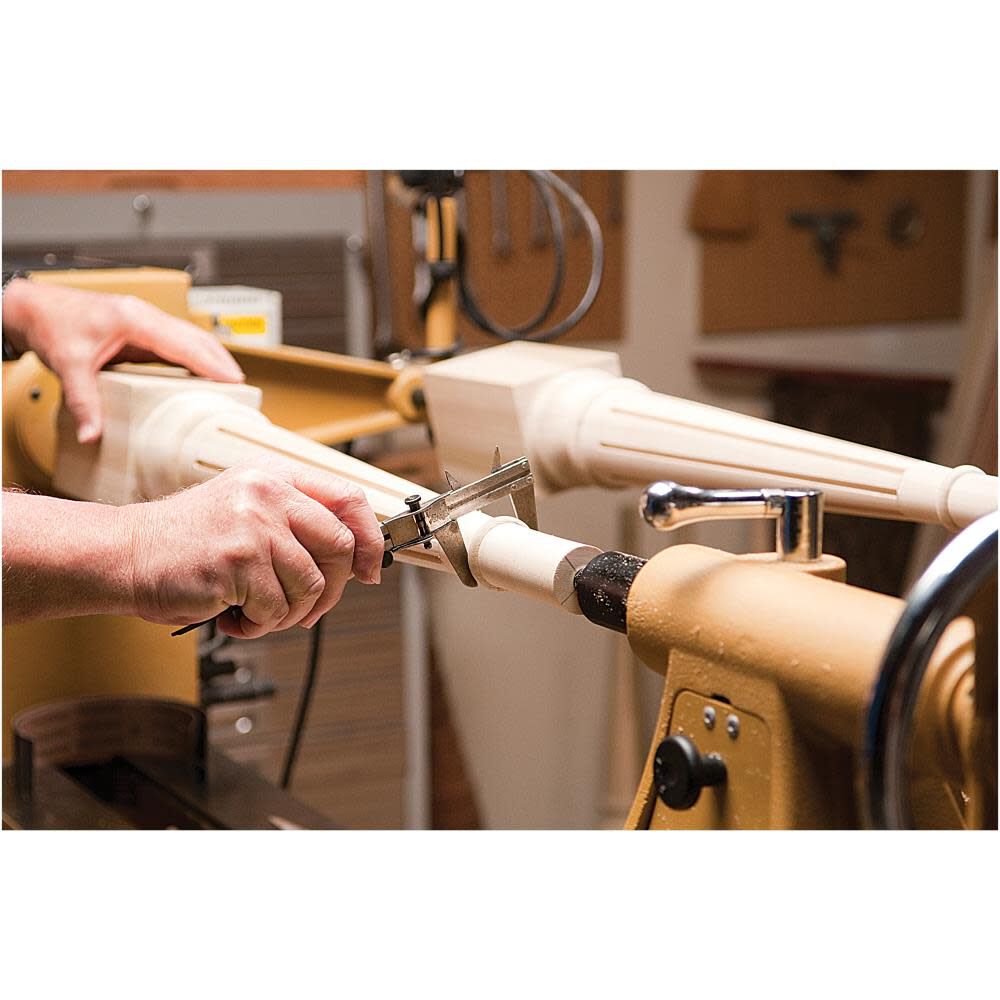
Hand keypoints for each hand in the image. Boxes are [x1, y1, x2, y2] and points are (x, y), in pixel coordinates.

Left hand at [2, 278, 244, 443]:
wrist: (35, 307)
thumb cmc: (52, 325)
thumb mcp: (69, 366)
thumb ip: (84, 402)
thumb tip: (93, 434)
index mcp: (134, 320)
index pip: (184, 343)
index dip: (211, 363)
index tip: (233, 381)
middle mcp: (144, 316)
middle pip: (196, 337)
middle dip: (221, 362)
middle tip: (241, 388)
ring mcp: (145, 319)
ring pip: (190, 336)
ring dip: (211, 357)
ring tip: (229, 382)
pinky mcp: (142, 327)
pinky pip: (178, 340)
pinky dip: (195, 356)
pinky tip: (201, 372)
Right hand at [124, 463, 383, 637]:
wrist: (127, 554)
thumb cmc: (188, 541)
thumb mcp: (247, 510)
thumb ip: (296, 523)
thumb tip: (353, 559)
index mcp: (275, 476)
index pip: (349, 499)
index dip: (370, 539)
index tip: (370, 568)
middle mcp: (268, 493)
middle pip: (339, 548)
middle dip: (330, 590)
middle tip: (306, 608)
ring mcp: (254, 525)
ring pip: (311, 585)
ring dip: (288, 614)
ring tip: (256, 612)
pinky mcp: (238, 560)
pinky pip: (276, 608)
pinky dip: (259, 625)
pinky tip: (234, 616)